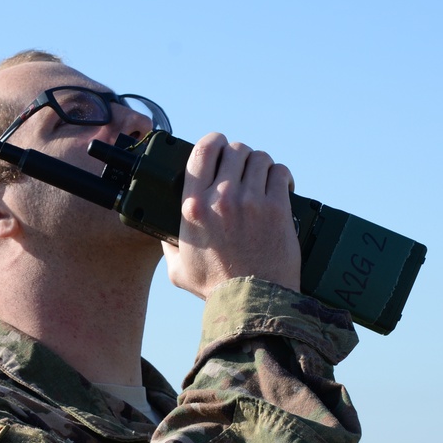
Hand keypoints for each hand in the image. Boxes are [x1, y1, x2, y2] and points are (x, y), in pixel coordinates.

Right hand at [162, 132, 301, 299]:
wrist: (251, 302)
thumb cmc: (215, 288)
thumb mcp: (177, 267)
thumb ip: (168, 242)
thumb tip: (162, 228)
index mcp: (193, 207)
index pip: (202, 150)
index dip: (213, 141)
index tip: (218, 145)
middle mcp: (221, 198)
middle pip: (234, 149)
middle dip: (238, 154)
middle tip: (242, 168)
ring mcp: (251, 202)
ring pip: (259, 158)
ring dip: (260, 165)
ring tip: (260, 178)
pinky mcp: (277, 209)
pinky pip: (280, 173)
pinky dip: (280, 177)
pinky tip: (279, 187)